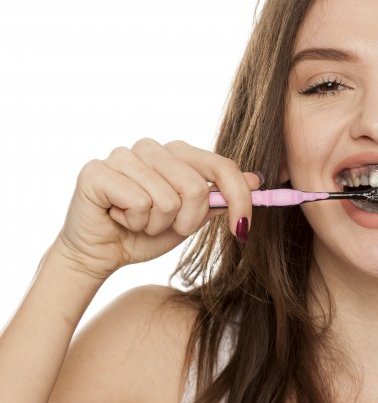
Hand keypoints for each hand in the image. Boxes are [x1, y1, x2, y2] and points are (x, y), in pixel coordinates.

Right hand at [52, 138, 261, 280]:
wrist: (100, 254)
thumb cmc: (145, 234)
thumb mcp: (191, 220)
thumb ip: (219, 200)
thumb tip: (256, 180)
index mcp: (178, 153)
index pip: (222, 166)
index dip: (239, 198)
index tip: (243, 228)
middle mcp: (152, 148)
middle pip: (196, 187)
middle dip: (188, 221)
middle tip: (167, 227)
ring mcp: (123, 155)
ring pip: (166, 199)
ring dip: (156, 225)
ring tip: (137, 222)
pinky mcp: (97, 171)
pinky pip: (138, 203)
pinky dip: (132, 222)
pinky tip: (117, 218)